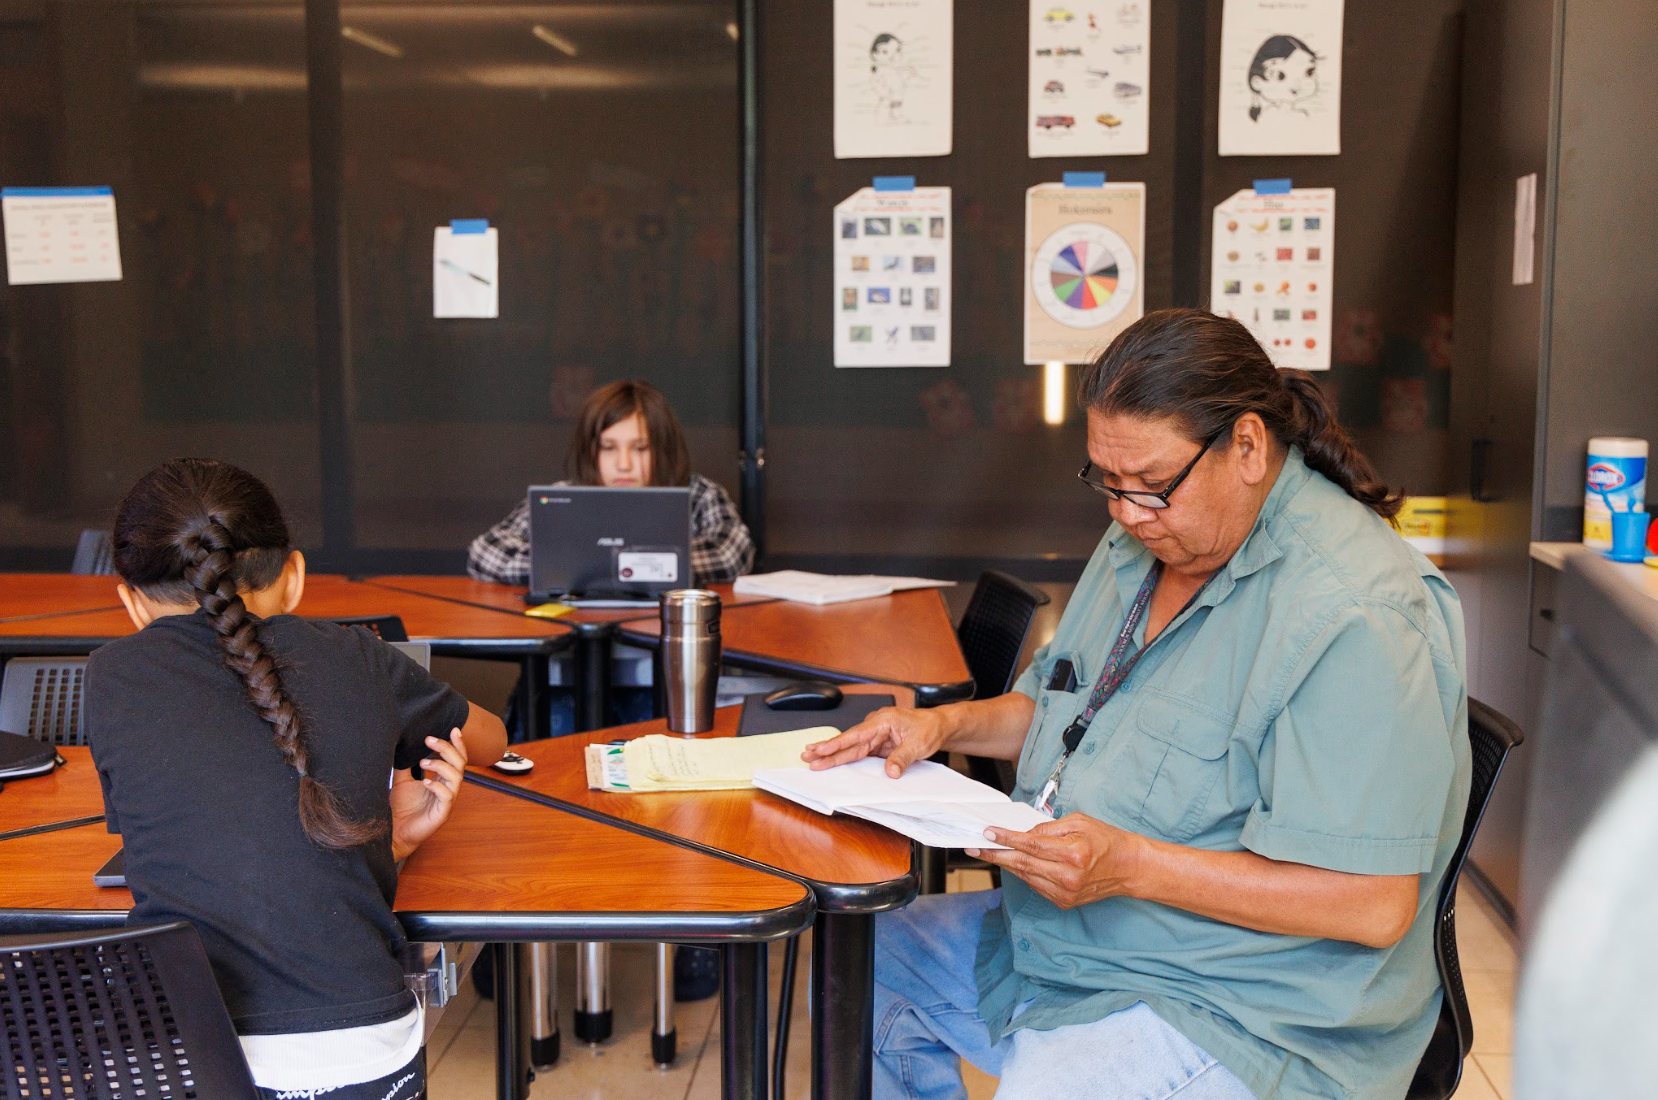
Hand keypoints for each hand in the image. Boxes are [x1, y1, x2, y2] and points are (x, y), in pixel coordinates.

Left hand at [391, 729, 468, 862]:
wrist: (395, 832)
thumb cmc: (402, 808)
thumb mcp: (402, 781)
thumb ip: (406, 765)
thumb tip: (403, 745)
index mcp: (443, 780)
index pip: (457, 759)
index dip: (458, 744)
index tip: (454, 729)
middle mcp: (449, 789)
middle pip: (459, 764)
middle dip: (447, 749)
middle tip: (430, 740)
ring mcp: (447, 801)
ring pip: (456, 777)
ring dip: (441, 765)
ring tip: (424, 761)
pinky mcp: (442, 814)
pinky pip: (447, 796)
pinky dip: (438, 786)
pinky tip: (425, 782)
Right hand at [800, 706, 949, 776]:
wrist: (938, 726)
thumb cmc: (929, 728)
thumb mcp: (919, 744)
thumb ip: (902, 758)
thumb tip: (890, 772)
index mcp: (882, 720)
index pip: (856, 735)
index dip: (837, 744)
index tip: (820, 749)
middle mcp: (875, 726)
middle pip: (848, 742)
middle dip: (827, 750)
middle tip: (806, 756)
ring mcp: (876, 735)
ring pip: (851, 748)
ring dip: (833, 755)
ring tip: (813, 760)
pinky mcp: (878, 744)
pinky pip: (860, 753)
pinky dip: (846, 758)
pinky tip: (832, 763)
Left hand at [966, 813, 1144, 909]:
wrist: (1128, 867)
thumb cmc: (1105, 840)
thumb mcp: (1078, 822)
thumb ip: (1048, 827)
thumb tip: (1022, 832)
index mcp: (1073, 853)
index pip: (1030, 844)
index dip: (1005, 839)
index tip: (987, 833)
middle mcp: (1068, 876)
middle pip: (1022, 863)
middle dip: (995, 854)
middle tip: (974, 846)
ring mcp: (1065, 892)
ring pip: (1025, 876)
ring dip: (1007, 864)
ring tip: (990, 851)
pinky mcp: (1063, 902)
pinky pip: (1035, 885)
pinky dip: (1024, 873)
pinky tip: (1017, 862)